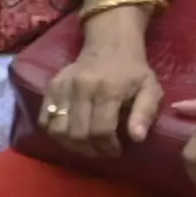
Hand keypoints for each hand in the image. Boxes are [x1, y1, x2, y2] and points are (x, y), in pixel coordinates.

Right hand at [36, 20, 166, 154]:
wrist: (109, 45)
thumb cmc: (132, 72)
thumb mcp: (151, 89)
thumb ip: (145, 113)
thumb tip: (137, 138)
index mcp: (108, 90)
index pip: (101, 130)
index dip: (107, 147)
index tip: (116, 151)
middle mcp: (81, 88)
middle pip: (77, 133)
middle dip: (90, 149)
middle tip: (101, 151)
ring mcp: (62, 88)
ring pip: (57, 130)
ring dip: (71, 145)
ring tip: (85, 146)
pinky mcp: (50, 88)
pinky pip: (44, 120)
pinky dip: (54, 133)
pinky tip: (70, 135)